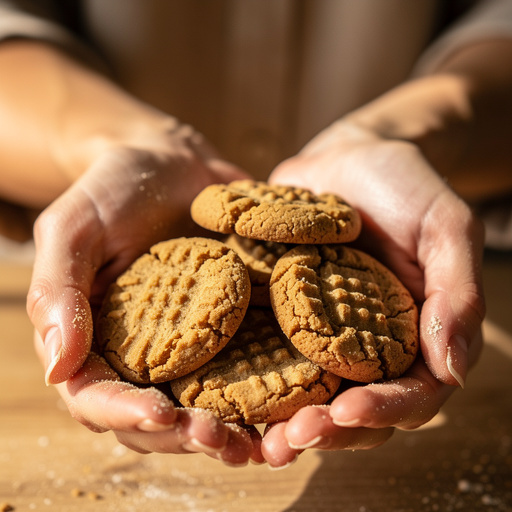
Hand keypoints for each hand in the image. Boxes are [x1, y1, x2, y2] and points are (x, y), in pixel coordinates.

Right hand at [26, 125, 262, 463]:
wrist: (172, 164)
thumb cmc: (113, 191)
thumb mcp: (73, 228)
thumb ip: (57, 291)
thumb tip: (57, 368)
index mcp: (96, 344)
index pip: (99, 399)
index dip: (126, 416)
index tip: (160, 416)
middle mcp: (144, 358)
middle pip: (157, 421)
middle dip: (186, 438)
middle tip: (222, 440)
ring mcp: (192, 348)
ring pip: (204, 409)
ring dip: (230, 433)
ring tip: (261, 443)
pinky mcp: (234, 331)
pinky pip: (248, 370)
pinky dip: (267, 395)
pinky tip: (293, 405)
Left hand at [262, 120, 484, 467]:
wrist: (350, 157)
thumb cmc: (406, 188)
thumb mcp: (445, 228)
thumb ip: (456, 293)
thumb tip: (452, 368)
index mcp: (413, 340)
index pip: (409, 395)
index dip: (383, 410)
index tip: (349, 411)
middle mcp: (364, 349)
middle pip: (350, 410)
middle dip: (323, 431)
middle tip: (285, 442)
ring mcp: (318, 335)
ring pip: (303, 394)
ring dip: (277, 421)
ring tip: (247, 438)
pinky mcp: (278, 315)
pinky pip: (261, 351)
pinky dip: (243, 376)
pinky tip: (211, 390)